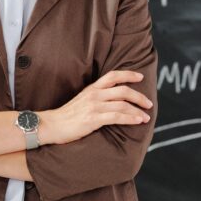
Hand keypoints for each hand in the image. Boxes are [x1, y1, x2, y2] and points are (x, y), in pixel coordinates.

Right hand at [38, 70, 152, 144]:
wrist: (52, 125)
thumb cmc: (67, 116)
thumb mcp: (82, 100)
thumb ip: (96, 97)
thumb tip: (111, 100)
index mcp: (92, 88)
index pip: (113, 75)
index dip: (129, 74)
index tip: (140, 77)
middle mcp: (94, 94)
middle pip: (123, 90)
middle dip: (139, 96)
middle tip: (149, 103)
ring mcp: (94, 106)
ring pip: (122, 104)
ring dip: (137, 110)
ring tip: (146, 117)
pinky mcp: (93, 119)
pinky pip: (117, 116)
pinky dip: (130, 118)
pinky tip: (137, 121)